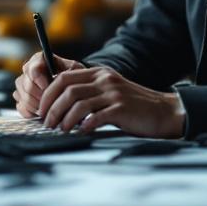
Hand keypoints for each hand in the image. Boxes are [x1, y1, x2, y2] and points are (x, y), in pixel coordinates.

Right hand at [14, 51, 84, 117]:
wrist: (72, 88)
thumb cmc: (74, 77)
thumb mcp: (74, 69)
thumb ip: (65, 70)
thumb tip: (56, 78)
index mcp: (39, 59)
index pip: (32, 69)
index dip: (40, 81)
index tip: (50, 88)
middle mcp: (27, 71)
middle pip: (27, 86)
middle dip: (41, 97)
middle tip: (53, 102)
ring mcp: (22, 85)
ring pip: (24, 98)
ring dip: (37, 106)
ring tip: (51, 109)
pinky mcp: (21, 99)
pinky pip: (21, 108)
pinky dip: (32, 113)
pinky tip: (43, 113)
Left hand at [37, 65, 185, 138]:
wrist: (164, 112)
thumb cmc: (134, 107)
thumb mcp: (110, 92)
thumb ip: (89, 93)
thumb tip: (60, 106)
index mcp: (99, 73)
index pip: (63, 78)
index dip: (48, 94)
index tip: (42, 109)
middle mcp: (104, 80)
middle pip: (67, 90)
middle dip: (52, 108)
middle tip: (47, 123)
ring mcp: (113, 93)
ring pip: (78, 103)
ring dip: (64, 118)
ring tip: (60, 130)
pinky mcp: (121, 108)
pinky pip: (95, 116)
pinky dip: (84, 125)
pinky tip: (81, 132)